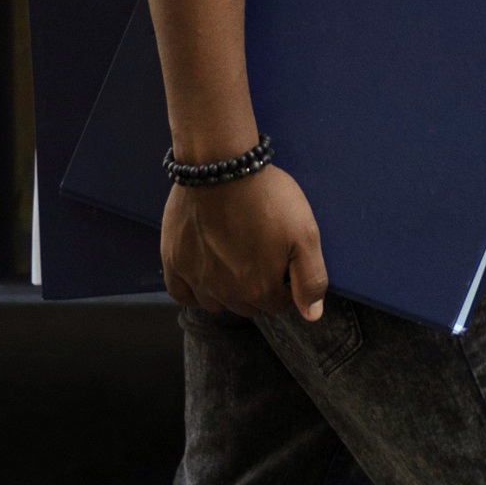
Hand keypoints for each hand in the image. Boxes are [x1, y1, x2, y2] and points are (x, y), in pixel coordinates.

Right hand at [162, 166, 328, 323]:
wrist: (222, 169)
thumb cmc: (268, 200)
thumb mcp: (305, 236)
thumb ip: (311, 279)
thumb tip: (312, 315)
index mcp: (259, 289)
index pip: (279, 304)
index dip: (286, 285)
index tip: (284, 262)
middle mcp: (224, 292)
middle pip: (248, 305)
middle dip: (259, 288)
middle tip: (262, 257)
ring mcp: (195, 278)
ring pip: (215, 303)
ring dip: (228, 291)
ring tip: (236, 261)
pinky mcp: (173, 261)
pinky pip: (181, 294)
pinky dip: (193, 292)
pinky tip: (205, 276)